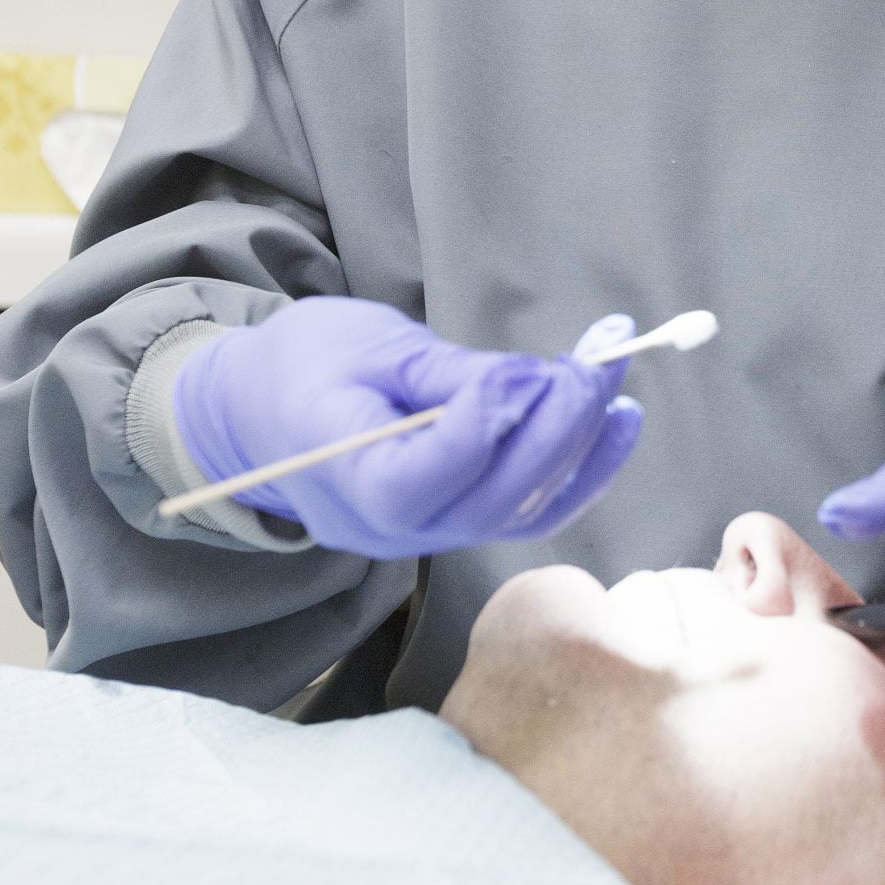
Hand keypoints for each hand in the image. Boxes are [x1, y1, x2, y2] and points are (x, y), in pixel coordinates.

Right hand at [172, 297, 642, 559]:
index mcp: (345, 479)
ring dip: (582, 443)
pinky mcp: (458, 524)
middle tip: (597, 363)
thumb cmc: (306, 365)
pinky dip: (583, 470)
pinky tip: (620, 421)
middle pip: (489, 497)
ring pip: (520, 508)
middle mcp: (391, 530)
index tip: (526, 370)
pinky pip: (529, 511)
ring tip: (612, 375)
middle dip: (556, 427)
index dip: (481, 427)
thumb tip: (527, 384)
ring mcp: (429, 537)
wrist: (264, 414)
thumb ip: (443, 375)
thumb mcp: (363, 347)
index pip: (421, 476)